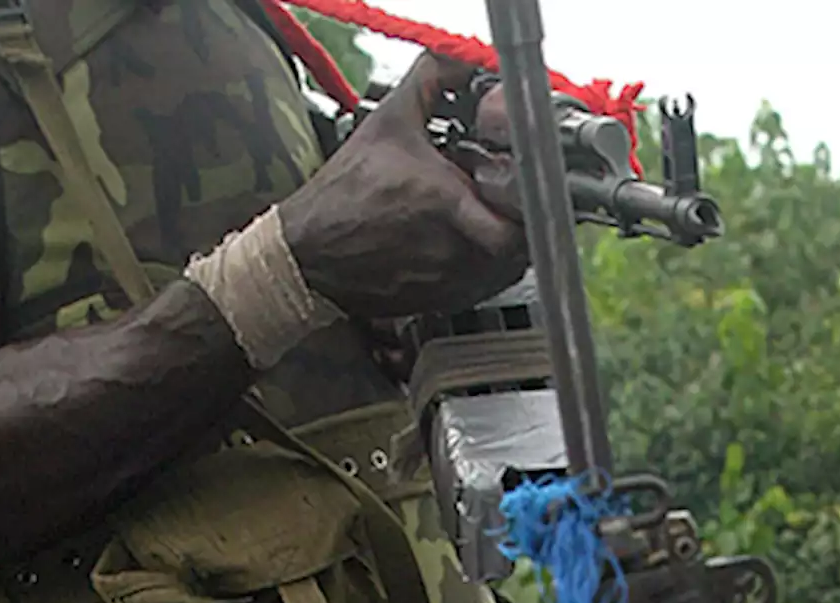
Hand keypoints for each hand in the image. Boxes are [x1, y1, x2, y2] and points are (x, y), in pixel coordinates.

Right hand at [278, 52, 528, 317]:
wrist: (306, 251)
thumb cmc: (342, 194)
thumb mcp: (385, 125)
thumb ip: (427, 83)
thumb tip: (455, 63)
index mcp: (445, 200)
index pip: (521, 218)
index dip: (533, 201)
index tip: (524, 185)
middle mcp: (452, 247)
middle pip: (521, 243)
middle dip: (522, 220)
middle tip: (510, 201)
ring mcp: (448, 280)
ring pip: (506, 269)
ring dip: (507, 246)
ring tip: (488, 221)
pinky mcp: (441, 301)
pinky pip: (484, 288)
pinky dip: (485, 268)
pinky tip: (467, 245)